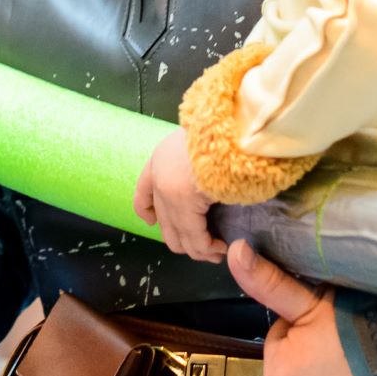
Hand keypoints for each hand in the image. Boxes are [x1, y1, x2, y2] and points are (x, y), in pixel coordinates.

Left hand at [134, 131, 225, 263]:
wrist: (234, 124)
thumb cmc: (225, 134)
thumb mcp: (202, 147)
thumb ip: (194, 168)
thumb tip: (203, 193)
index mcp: (160, 159)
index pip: (142, 193)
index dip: (147, 211)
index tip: (152, 222)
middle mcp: (158, 176)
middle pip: (164, 223)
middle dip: (184, 240)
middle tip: (208, 248)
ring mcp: (168, 190)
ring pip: (178, 236)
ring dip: (198, 249)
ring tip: (217, 252)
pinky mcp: (183, 202)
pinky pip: (195, 238)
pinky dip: (208, 248)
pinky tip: (220, 248)